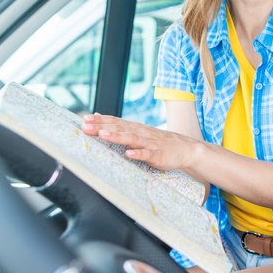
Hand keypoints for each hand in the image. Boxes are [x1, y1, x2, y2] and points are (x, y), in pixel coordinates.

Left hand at [81, 113, 197, 170]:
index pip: (116, 121)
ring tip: (103, 134)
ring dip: (117, 136)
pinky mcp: (159, 155)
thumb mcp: (140, 132)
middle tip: (86, 125)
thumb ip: (121, 126)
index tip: (85, 119)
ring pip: (132, 138)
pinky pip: (148, 154)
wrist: (187, 149)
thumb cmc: (161, 142)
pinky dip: (138, 153)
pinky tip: (129, 154)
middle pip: (120, 128)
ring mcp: (150, 143)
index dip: (100, 120)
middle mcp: (142, 133)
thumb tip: (99, 117)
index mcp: (136, 128)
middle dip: (102, 126)